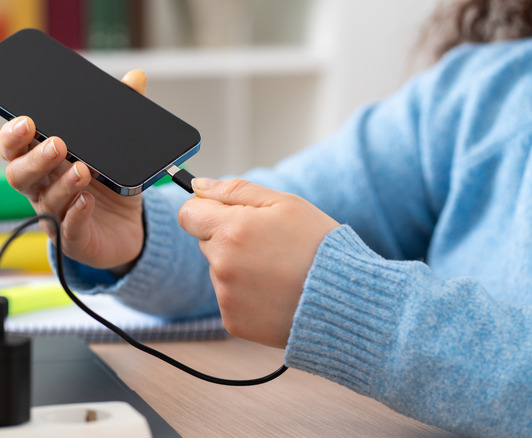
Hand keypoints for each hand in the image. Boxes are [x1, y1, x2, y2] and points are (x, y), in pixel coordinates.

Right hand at [0, 70, 147, 271]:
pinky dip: (77, 214)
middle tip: (58, 144)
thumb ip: (122, 112)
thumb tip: (135, 78)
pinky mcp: (74, 238)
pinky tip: (88, 201)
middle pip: (20, 175)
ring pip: (46, 200)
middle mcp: (43, 188)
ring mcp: (56, 215)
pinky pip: (70, 228)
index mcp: (43, 161)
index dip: (12, 136)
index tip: (25, 121)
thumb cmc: (111, 185)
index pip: (14, 148)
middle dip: (35, 158)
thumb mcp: (118, 148)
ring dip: (63, 183)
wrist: (127, 229)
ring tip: (83, 170)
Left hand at [178, 178, 339, 347]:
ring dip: (239, 267)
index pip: (188, 214)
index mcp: (231, 230)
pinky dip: (246, 295)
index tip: (226, 214)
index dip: (206, 210)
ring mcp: (226, 296)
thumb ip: (235, 190)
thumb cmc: (320, 247)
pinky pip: (229, 298)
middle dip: (228, 237)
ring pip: (219, 271)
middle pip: (206, 242)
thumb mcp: (285, 203)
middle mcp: (222, 264)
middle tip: (269, 244)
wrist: (346, 302)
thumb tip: (198, 186)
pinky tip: (275, 292)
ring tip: (278, 271)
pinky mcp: (233, 321)